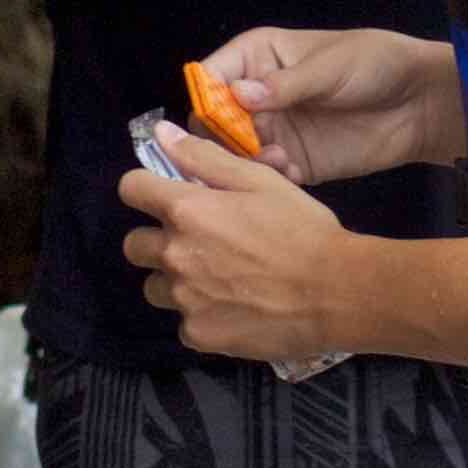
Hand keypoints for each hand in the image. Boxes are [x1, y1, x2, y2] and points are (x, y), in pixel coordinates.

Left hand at [114, 122, 374, 367]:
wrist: (336, 292)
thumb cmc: (302, 229)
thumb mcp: (259, 181)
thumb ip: (203, 157)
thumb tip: (161, 133)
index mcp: (187, 210)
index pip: (131, 189)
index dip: (145, 190)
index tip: (165, 197)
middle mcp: (176, 254)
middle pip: (134, 244)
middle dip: (158, 240)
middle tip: (198, 243)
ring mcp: (185, 298)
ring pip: (156, 286)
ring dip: (176, 281)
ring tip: (217, 279)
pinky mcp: (199, 334)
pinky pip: (183, 322)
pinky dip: (201, 315)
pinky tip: (234, 308)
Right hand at [198, 23, 464, 184]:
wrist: (419, 104)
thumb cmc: (374, 65)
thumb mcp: (330, 67)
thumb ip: (285, 84)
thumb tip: (238, 94)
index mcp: (258, 58)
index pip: (212, 75)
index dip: (207, 95)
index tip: (217, 115)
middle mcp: (257, 96)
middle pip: (214, 120)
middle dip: (221, 135)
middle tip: (244, 145)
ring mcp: (273, 130)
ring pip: (234, 152)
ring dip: (245, 159)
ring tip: (275, 157)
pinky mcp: (293, 161)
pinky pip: (266, 174)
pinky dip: (270, 176)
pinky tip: (291, 169)